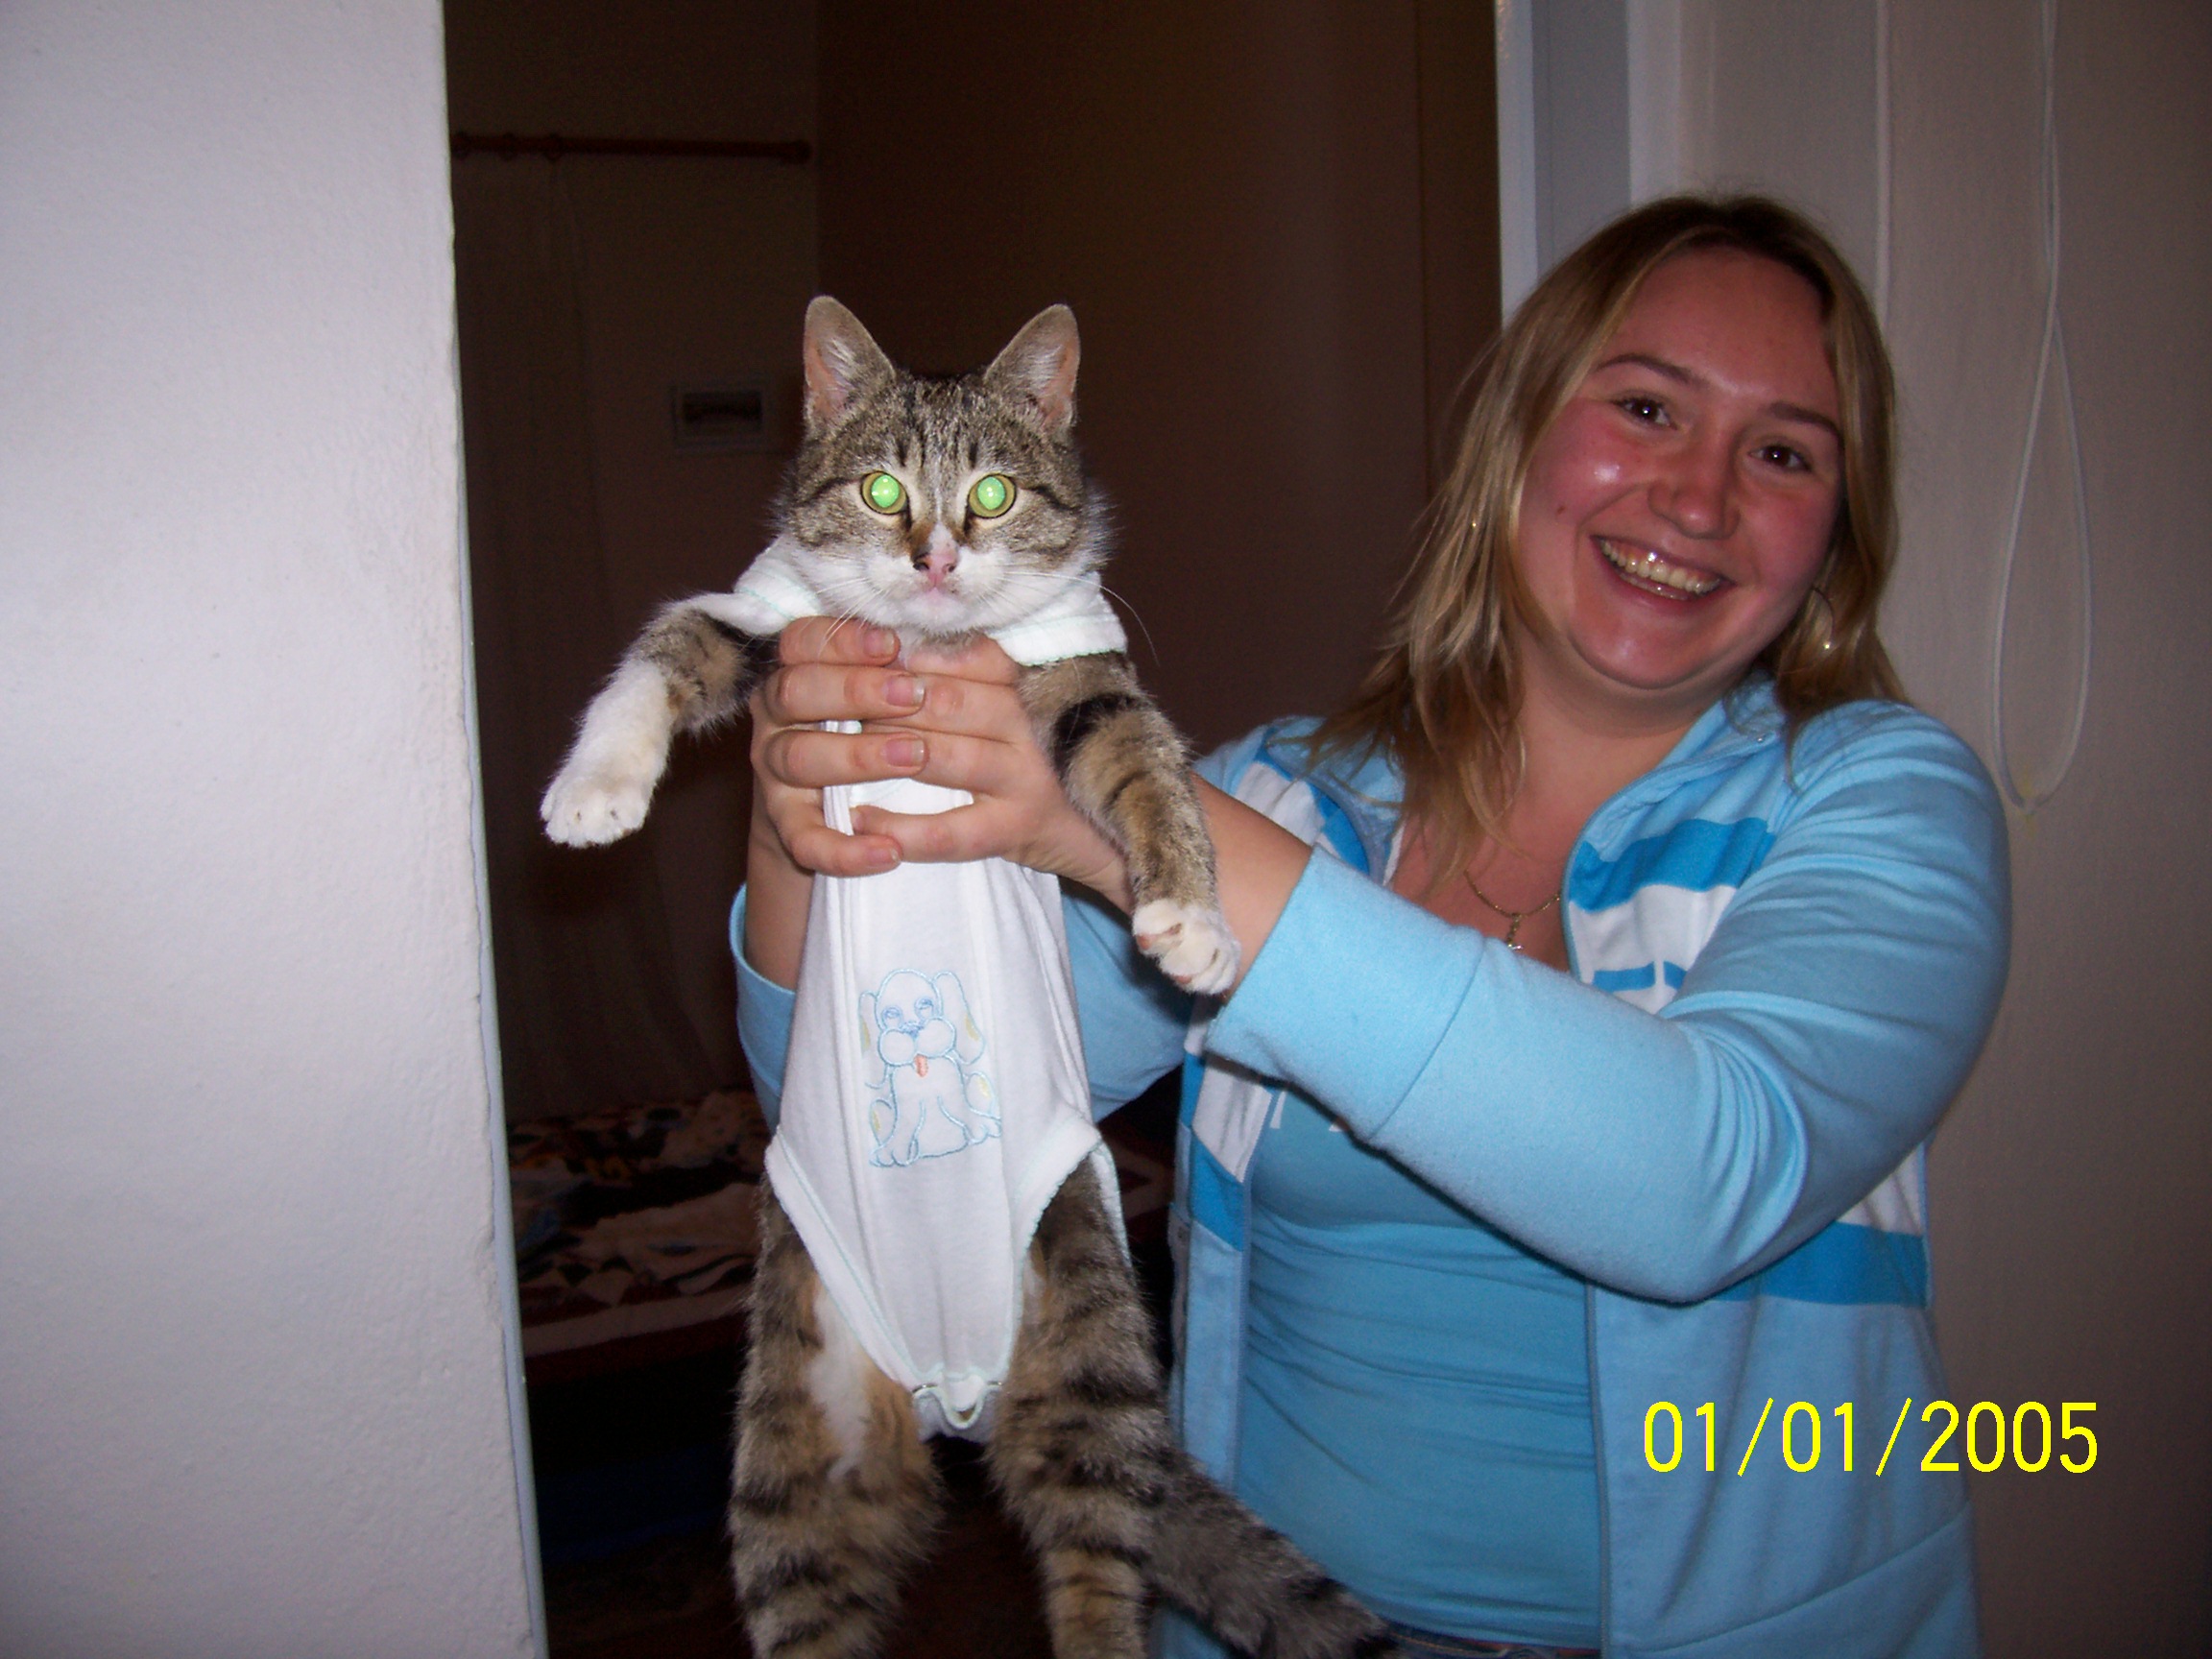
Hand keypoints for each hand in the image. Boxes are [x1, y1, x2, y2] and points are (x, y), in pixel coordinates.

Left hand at [747, 618, 1129, 897]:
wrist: (1098, 833)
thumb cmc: (1029, 760)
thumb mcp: (1009, 706)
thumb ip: (962, 676)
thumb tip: (881, 644)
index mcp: (1024, 684)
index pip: (961, 654)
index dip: (903, 655)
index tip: (862, 659)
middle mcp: (1029, 724)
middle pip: (945, 700)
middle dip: (884, 702)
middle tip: (836, 706)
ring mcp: (1025, 778)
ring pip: (943, 757)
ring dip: (883, 754)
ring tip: (840, 754)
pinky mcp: (1016, 830)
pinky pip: (950, 831)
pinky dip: (899, 826)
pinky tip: (859, 818)